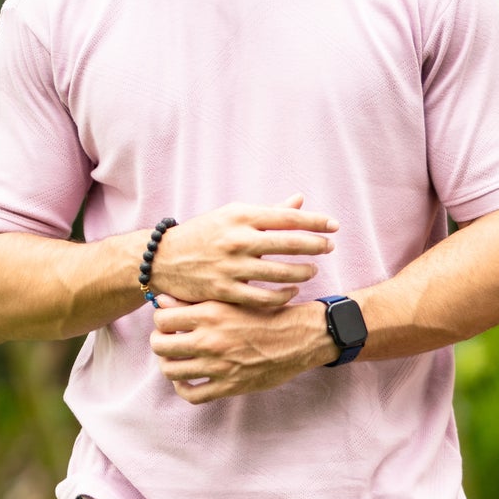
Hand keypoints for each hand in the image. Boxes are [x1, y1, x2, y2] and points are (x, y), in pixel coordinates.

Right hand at [148, 194, 336, 310]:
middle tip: (330, 247)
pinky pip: (263, 298)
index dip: (315, 221)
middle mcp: (238, 239)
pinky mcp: (225, 291)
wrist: (164, 258)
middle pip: (289, 243)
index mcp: (241, 215)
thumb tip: (300, 201)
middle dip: (315, 245)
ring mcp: (231, 266)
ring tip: (312, 270)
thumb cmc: (205, 234)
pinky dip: (282, 296)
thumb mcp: (232, 215)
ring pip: (280, 273)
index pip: (288, 217)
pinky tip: (292, 292)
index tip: (334, 225)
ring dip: (302, 272)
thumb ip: (269, 212)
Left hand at [149, 297, 333, 402]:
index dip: (160, 320)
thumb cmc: (265, 315)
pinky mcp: (229, 386)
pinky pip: (192, 394)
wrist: (298, 337)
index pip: (162, 318)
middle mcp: (210, 340)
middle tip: (168, 341)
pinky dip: (183, 388)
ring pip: (171, 370)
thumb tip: (162, 301)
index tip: (167, 322)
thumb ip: (196, 302)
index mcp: (210, 314)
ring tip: (175, 359)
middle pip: (160, 345)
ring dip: (168, 365)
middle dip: (160, 342)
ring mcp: (218, 366)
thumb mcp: (231, 300)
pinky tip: (186, 380)